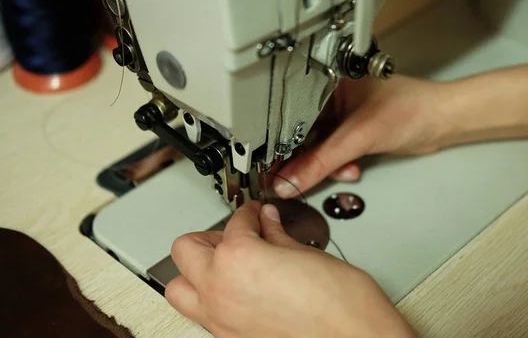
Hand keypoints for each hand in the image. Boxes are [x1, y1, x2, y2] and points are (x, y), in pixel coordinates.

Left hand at [166, 201, 415, 337]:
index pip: (235, 222)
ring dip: (197, 270)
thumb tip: (268, 222)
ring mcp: (219, 320)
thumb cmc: (341, 306)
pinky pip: (201, 314)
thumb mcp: (308, 254)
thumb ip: (277, 236)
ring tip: (224, 262)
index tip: (256, 214)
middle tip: (237, 234)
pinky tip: (236, 290)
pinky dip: (211, 298)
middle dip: (211, 236)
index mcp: (238, 259)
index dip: (249, 213)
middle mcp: (219, 290)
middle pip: (187, 249)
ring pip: (179, 288)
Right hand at [275, 75, 447, 197]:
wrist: (441, 122)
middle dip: (306, 159)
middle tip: (294, 180)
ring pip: (317, 147)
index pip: (292, 116)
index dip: (280, 143)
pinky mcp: (352, 132)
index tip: (271, 167)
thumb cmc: (412, 108)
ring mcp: (341, 116)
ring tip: (341, 170)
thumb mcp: (358, 137)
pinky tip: (350, 168)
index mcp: (326, 82)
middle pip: (302, 134)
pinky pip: (332, 153)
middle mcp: (331, 98)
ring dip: (326, 165)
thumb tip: (290, 179)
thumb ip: (321, 162)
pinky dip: (338, 166)